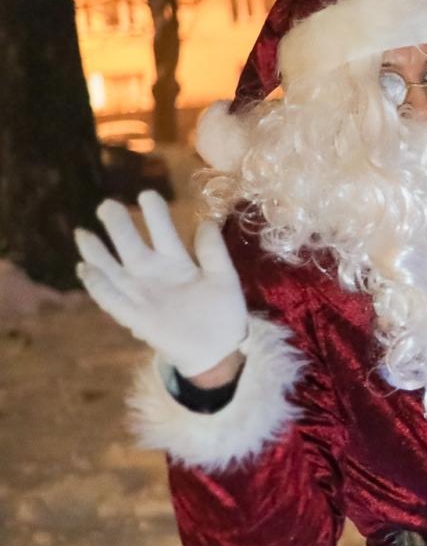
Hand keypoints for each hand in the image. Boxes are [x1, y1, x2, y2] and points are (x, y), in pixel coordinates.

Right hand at [75, 191, 248, 378]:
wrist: (218, 351)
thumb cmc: (222, 314)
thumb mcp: (224, 280)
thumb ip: (214, 253)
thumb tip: (205, 222)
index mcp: (177, 261)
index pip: (162, 231)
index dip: (153, 213)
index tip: (147, 195)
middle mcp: (153, 273)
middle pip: (131, 244)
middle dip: (118, 225)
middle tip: (107, 205)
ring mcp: (141, 294)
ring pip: (113, 269)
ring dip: (97, 252)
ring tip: (83, 233)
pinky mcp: (135, 316)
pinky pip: (112, 299)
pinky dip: (98, 285)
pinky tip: (87, 269)